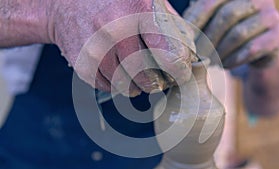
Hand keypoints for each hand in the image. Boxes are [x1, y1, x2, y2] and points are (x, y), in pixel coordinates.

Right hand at [48, 0, 196, 96]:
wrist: (66, 5)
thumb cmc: (112, 3)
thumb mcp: (144, 2)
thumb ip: (168, 25)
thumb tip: (187, 53)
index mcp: (137, 10)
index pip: (166, 53)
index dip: (177, 70)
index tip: (179, 75)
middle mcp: (115, 29)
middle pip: (145, 74)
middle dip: (156, 82)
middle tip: (158, 80)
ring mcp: (96, 47)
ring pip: (125, 84)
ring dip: (136, 87)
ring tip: (138, 79)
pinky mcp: (82, 63)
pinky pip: (106, 86)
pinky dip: (117, 85)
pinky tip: (119, 75)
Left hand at [183, 0, 278, 68]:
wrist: (257, 51)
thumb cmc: (226, 33)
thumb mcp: (211, 21)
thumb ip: (196, 16)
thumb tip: (169, 22)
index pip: (210, 0)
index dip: (194, 20)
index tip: (183, 40)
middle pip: (226, 16)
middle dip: (207, 39)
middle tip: (195, 55)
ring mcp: (271, 16)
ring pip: (238, 34)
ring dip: (219, 51)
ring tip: (209, 61)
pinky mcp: (278, 37)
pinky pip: (251, 49)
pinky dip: (233, 60)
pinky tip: (224, 65)